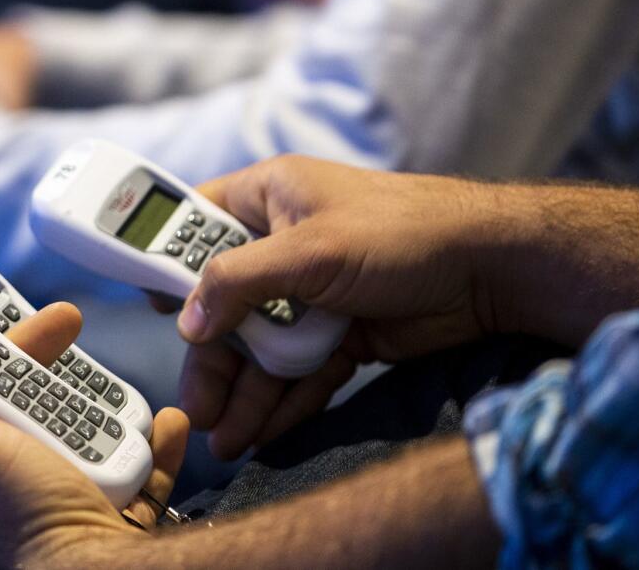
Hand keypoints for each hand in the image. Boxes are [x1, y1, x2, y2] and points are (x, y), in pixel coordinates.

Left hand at [0, 303, 188, 567]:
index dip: (0, 350)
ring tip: (126, 398)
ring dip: (110, 409)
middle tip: (76, 334)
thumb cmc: (25, 520)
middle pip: (31, 407)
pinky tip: (164, 427)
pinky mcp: (104, 515)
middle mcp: (3, 491)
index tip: (29, 320)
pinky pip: (131, 470)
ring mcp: (55, 503)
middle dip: (59, 374)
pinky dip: (151, 447)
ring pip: (83, 433)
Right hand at [174, 156, 503, 457]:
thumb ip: (239, 283)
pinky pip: (299, 369)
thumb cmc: (402, 232)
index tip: (145, 305)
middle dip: (212, 360)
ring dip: (244, 393)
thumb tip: (187, 323)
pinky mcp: (339, 331)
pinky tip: (265, 432)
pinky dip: (284, 400)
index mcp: (267, 199)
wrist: (493, 269)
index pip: (196, 227)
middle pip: (225, 307)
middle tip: (196, 409)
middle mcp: (282, 245)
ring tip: (227, 439)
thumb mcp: (309, 250)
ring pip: (261, 347)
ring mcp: (311, 292)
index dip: (167, 264)